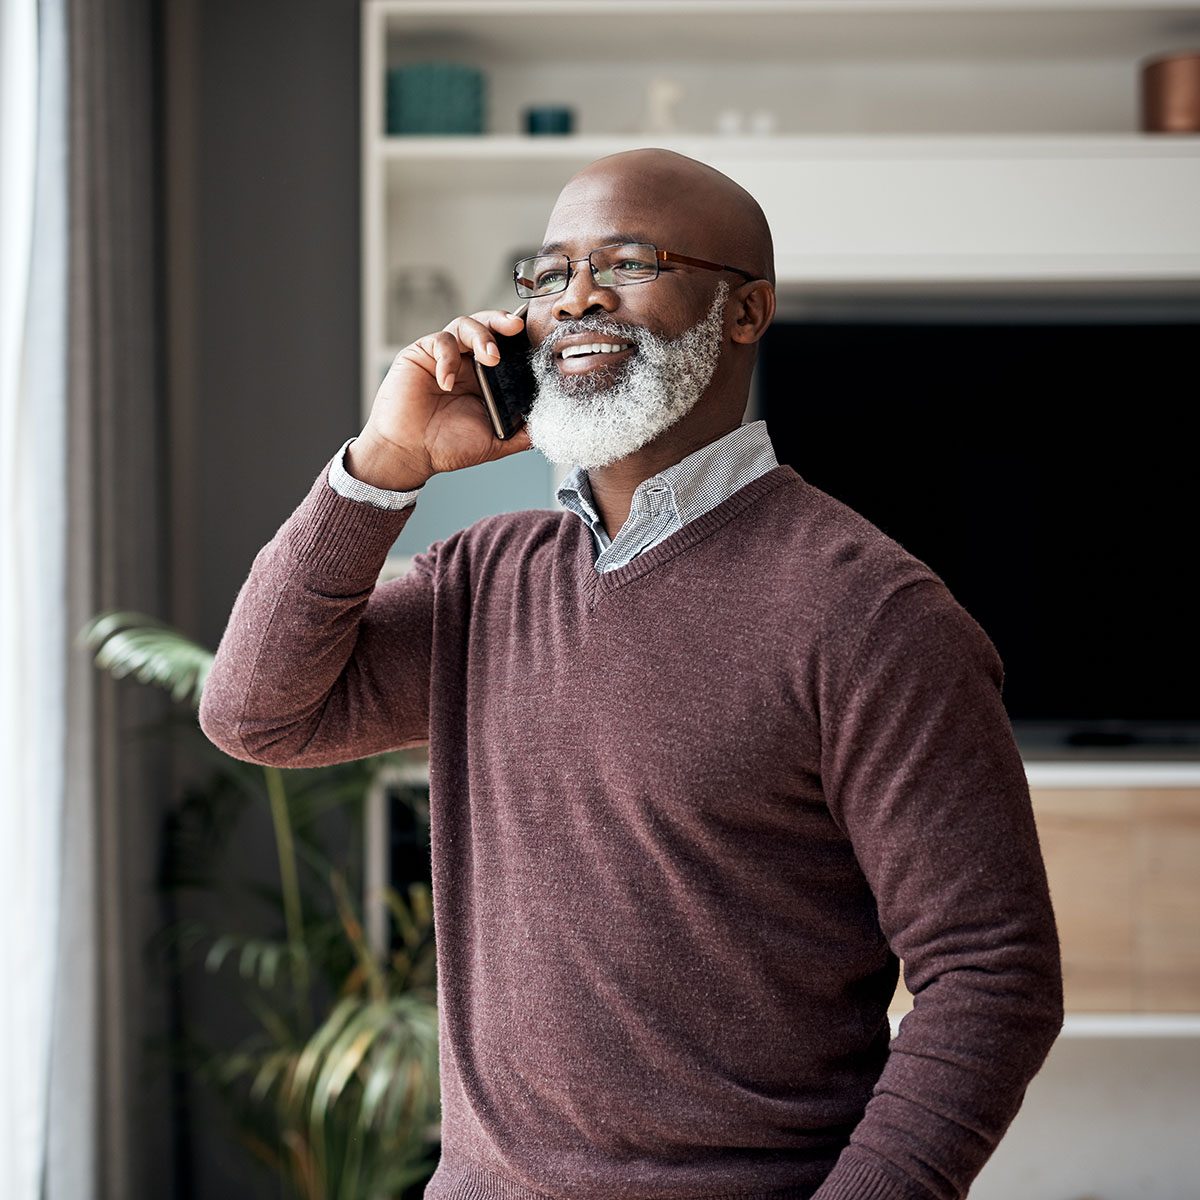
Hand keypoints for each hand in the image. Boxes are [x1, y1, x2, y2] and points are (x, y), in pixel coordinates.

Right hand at [350, 309, 533, 489]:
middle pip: (488, 325)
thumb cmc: (448, 447)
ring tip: (491, 356)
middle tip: (516, 328)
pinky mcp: (420, 354)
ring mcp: (444, 356)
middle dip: (503, 322)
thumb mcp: (496, 441)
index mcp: (487, 377)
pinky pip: (439, 341)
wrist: (411, 454)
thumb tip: (552, 425)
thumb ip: (523, 432)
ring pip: (465, 324)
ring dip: (481, 335)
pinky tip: (447, 381)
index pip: (507, 346)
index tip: (537, 337)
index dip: (520, 338)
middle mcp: (467, 362)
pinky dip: (447, 358)